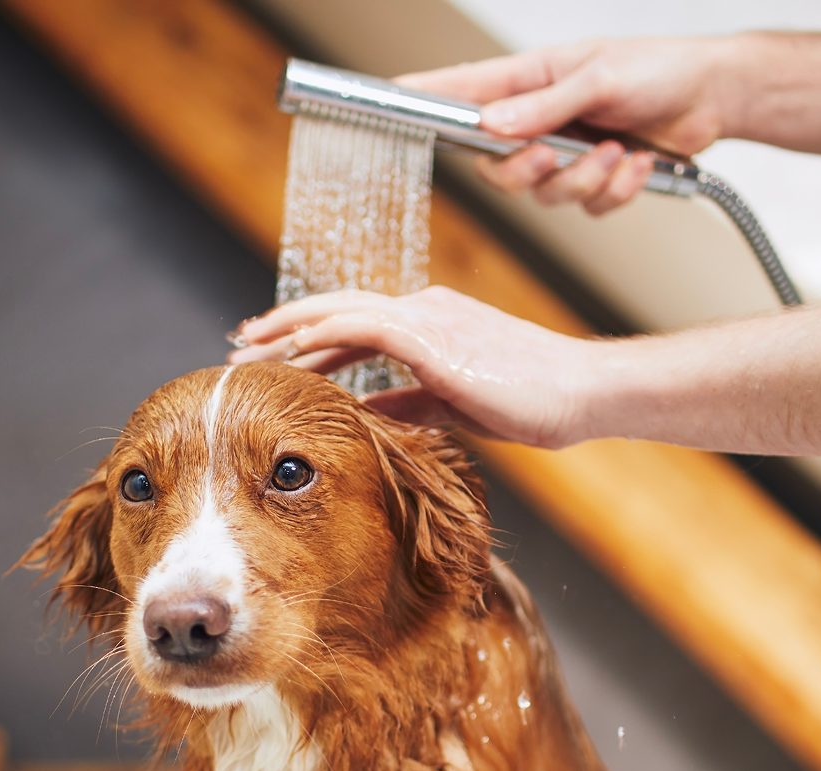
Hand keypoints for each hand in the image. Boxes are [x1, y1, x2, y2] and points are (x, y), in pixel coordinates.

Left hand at [227, 287, 596, 448]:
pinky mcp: (436, 336)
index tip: (269, 354)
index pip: (353, 324)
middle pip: (335, 310)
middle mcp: (422, 311)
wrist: (580, 393)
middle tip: (240, 343)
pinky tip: (295, 348)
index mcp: (428, 324)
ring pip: (341, 311)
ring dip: (290, 327)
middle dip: (282, 326)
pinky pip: (367, 326)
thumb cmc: (529, 400)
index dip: (307, 337)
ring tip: (250, 345)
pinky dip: (327, 332)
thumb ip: (407, 401)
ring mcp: (428, 318)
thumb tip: (366, 409)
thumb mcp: (452, 404)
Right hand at [397, 37, 734, 214]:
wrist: (715, 96)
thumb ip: (544, 106)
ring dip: (584, 180)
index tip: (389, 99)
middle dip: (526, 172)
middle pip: (495, 168)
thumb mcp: (600, 76)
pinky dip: (614, 190)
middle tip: (553, 155)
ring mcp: (563, 154)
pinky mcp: (591, 181)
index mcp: (529, 83)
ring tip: (618, 151)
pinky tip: (638, 163)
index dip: (423, 97)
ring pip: (542, 196)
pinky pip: (584, 208)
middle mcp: (538, 121)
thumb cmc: (660, 68)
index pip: (461, 92)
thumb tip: (491, 124)